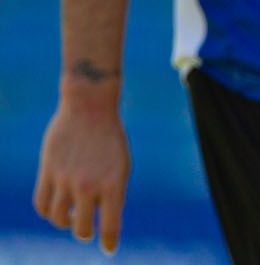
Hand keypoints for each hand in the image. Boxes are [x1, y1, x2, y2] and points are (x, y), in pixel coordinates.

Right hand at [34, 88, 129, 254]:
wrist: (90, 107)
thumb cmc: (110, 138)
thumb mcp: (121, 165)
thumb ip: (111, 194)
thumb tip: (101, 223)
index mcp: (114, 183)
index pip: (110, 225)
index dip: (109, 241)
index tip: (109, 250)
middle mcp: (89, 184)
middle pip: (81, 229)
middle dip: (84, 232)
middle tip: (86, 227)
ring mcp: (66, 179)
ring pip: (58, 219)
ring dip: (65, 222)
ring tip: (72, 216)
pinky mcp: (48, 171)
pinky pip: (41, 204)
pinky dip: (47, 212)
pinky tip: (55, 207)